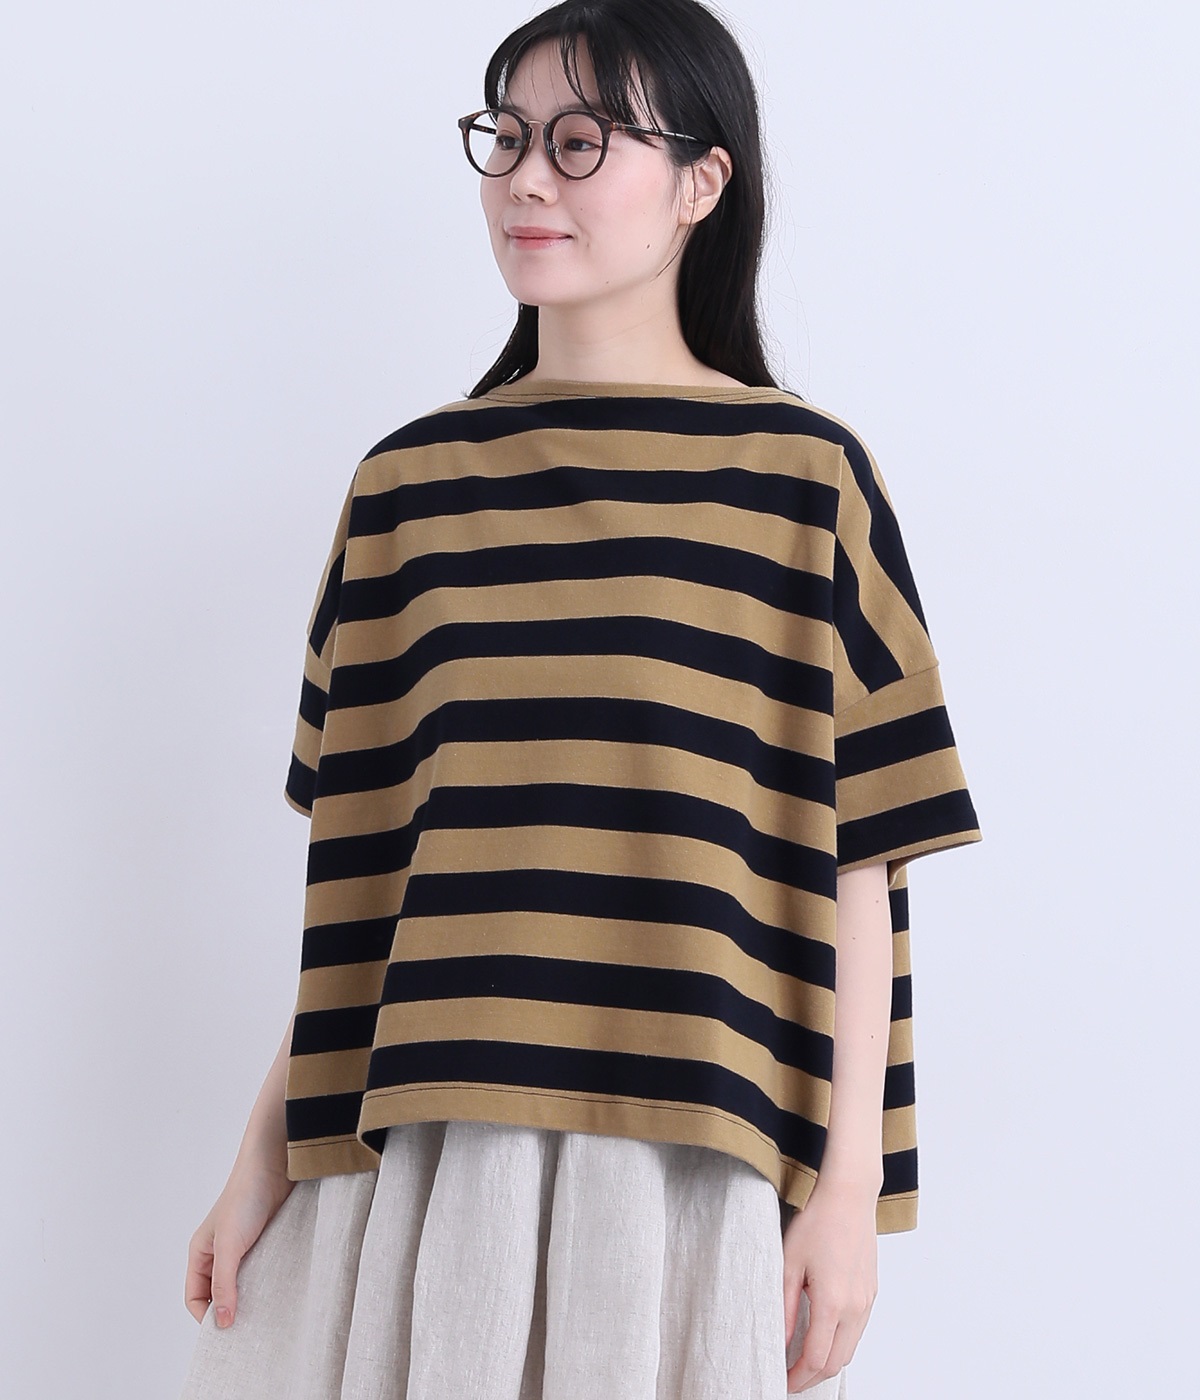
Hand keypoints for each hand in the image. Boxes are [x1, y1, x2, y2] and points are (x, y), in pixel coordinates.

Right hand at [184, 1157, 295, 1328]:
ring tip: (264, 1314)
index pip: (195, 1298)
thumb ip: (224, 1283)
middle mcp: (219, 1254)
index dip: (205, 1317)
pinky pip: (262, 1271)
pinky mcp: (266, 1243)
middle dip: (228, 1311)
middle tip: (246, 1330)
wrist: (276, 1165)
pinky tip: (277, 1291)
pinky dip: (266, 1284)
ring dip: (250, 1298)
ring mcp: (244, 1249)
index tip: (225, 1332)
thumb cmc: (245, 1197)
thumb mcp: (229, 1245)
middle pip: (218, 1294)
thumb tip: (221, 1322)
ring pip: (242, 1284)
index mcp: (200, 1254)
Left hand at [782, 1180, 878, 1391]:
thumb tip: (780, 1339)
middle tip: (789, 1378)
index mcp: (833, 1303)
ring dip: (827, 1361)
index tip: (780, 1382)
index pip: (816, 1359)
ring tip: (801, 1361)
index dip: (797, 1378)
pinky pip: (857, 1330)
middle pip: (836, 1362)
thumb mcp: (789, 1262)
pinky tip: (822, 1335)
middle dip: (812, 1377)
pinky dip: (839, 1342)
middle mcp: (856, 1307)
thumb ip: (785, 1305)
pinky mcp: (871, 1291)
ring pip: (849, 1349)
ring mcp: (867, 1300)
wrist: (848, 1194)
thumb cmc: (816, 1221)